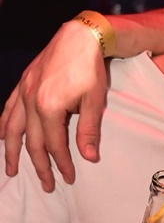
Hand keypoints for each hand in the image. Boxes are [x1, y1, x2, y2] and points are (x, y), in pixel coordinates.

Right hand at [0, 20, 106, 190]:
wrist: (79, 37)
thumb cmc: (90, 69)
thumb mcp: (94, 101)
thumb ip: (89, 131)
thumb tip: (89, 158)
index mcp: (49, 108)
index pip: (54, 145)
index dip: (62, 164)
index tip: (69, 178)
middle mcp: (31, 101)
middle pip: (32, 142)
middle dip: (39, 166)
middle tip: (47, 185)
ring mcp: (23, 91)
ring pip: (11, 128)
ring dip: (11, 151)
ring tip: (11, 170)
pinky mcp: (23, 83)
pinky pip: (8, 109)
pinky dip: (3, 124)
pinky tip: (0, 136)